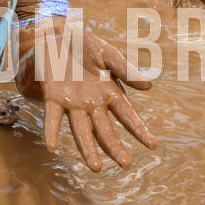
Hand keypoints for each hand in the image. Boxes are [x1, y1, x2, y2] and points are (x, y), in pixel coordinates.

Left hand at [32, 27, 156, 170]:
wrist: (56, 36)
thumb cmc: (85, 46)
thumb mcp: (107, 53)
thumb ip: (124, 68)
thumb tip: (148, 86)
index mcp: (109, 93)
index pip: (127, 115)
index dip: (139, 129)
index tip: (152, 145)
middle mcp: (92, 104)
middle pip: (105, 130)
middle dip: (115, 147)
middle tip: (126, 164)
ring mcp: (72, 103)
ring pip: (81, 130)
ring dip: (87, 148)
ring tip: (96, 167)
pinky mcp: (53, 97)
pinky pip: (52, 117)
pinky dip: (51, 131)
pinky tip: (51, 146)